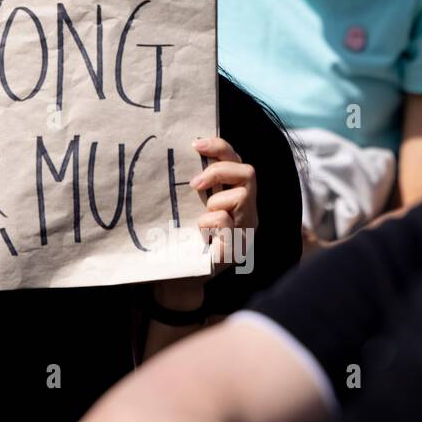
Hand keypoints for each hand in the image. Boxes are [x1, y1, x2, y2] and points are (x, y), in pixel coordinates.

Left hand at [189, 136, 257, 274]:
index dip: (219, 146)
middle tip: (194, 183)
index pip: (236, 161)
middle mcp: (246, 211)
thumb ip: (193, 185)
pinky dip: (209, 222)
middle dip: (219, 170)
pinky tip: (199, 233)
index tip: (194, 144)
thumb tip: (172, 153)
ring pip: (243, 195)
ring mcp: (244, 230)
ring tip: (200, 214)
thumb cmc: (181, 238)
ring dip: (216, 200)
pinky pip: (227, 222)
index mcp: (234, 196)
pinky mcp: (235, 248)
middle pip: (248, 172)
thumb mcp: (187, 205)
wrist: (177, 278)